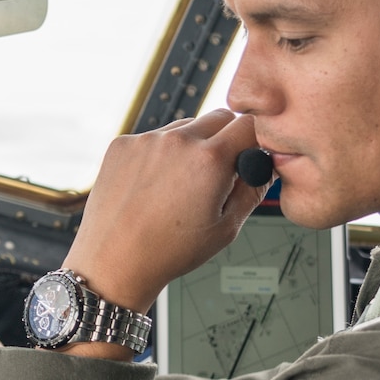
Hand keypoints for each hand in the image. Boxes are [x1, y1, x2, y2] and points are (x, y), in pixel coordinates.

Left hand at [63, 109, 268, 312]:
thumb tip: (266, 165)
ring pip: (186, 126)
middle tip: (218, 173)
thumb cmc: (170, 252)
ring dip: (193, 145)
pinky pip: (154, 138)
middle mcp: (178, 141)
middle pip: (220, 117)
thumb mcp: (227, 228)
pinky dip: (161, 153)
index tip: (250, 158)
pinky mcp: (122, 144)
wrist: (113, 262)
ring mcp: (147, 140)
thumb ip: (254, 190)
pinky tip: (154, 185)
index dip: (256, 142)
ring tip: (181, 185)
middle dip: (227, 138)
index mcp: (210, 160)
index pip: (250, 126)